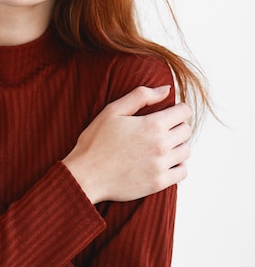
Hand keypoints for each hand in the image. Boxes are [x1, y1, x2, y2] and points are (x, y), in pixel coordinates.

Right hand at [62, 85, 191, 203]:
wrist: (86, 175)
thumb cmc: (95, 142)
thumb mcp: (112, 111)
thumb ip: (140, 96)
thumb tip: (165, 89)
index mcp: (152, 125)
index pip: (184, 112)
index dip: (177, 109)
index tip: (168, 113)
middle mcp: (161, 145)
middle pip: (186, 130)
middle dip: (176, 126)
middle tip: (159, 129)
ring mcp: (161, 165)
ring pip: (185, 150)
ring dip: (176, 146)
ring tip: (159, 145)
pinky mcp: (159, 182)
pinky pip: (182, 171)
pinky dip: (177, 165)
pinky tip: (162, 162)